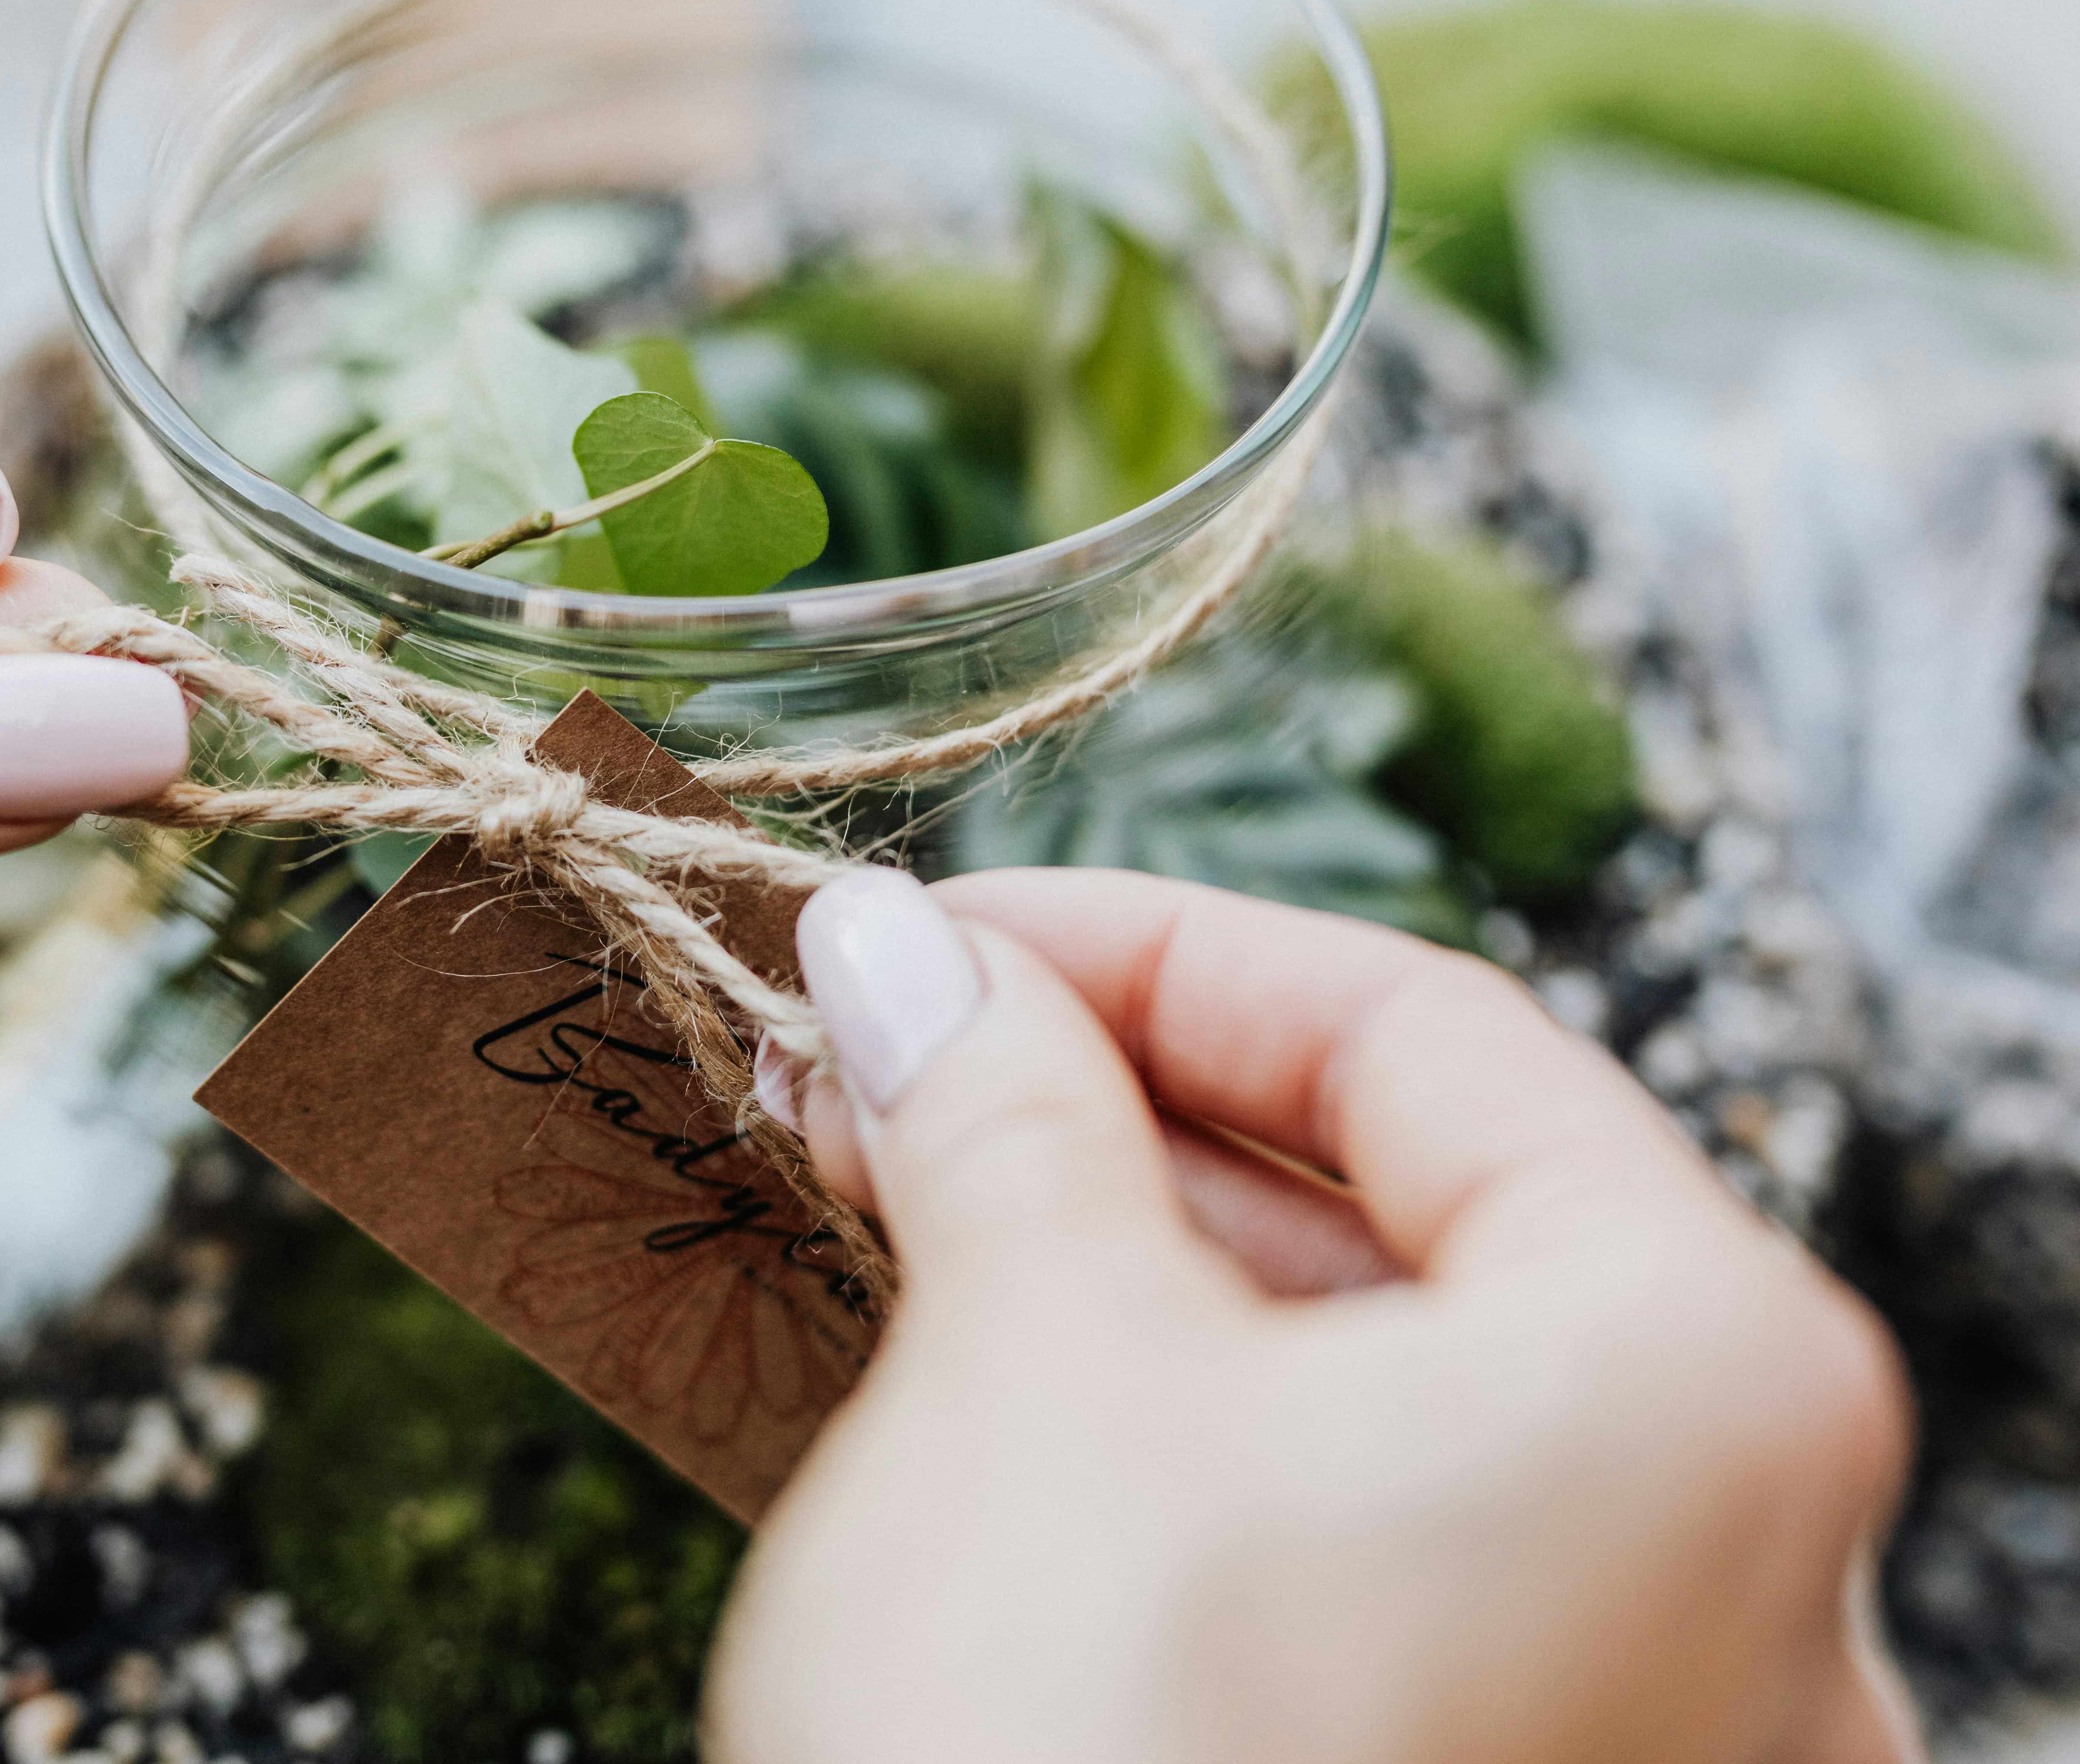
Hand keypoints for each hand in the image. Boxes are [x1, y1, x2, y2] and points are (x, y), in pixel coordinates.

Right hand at [713, 867, 1918, 1763]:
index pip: (1421, 1035)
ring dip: (1121, 1265)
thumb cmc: (1068, 1745)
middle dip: (1111, 1111)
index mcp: (1705, 1375)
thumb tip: (903, 958)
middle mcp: (1744, 1554)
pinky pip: (1353, 1546)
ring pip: (1369, 1389)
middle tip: (876, 1056)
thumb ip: (994, 1114)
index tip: (935, 938)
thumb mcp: (1026, 1361)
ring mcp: (1633, 1712)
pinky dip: (1173, 1434)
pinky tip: (990, 1364)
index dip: (1144, 949)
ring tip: (891, 1184)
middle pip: (1408, 1214)